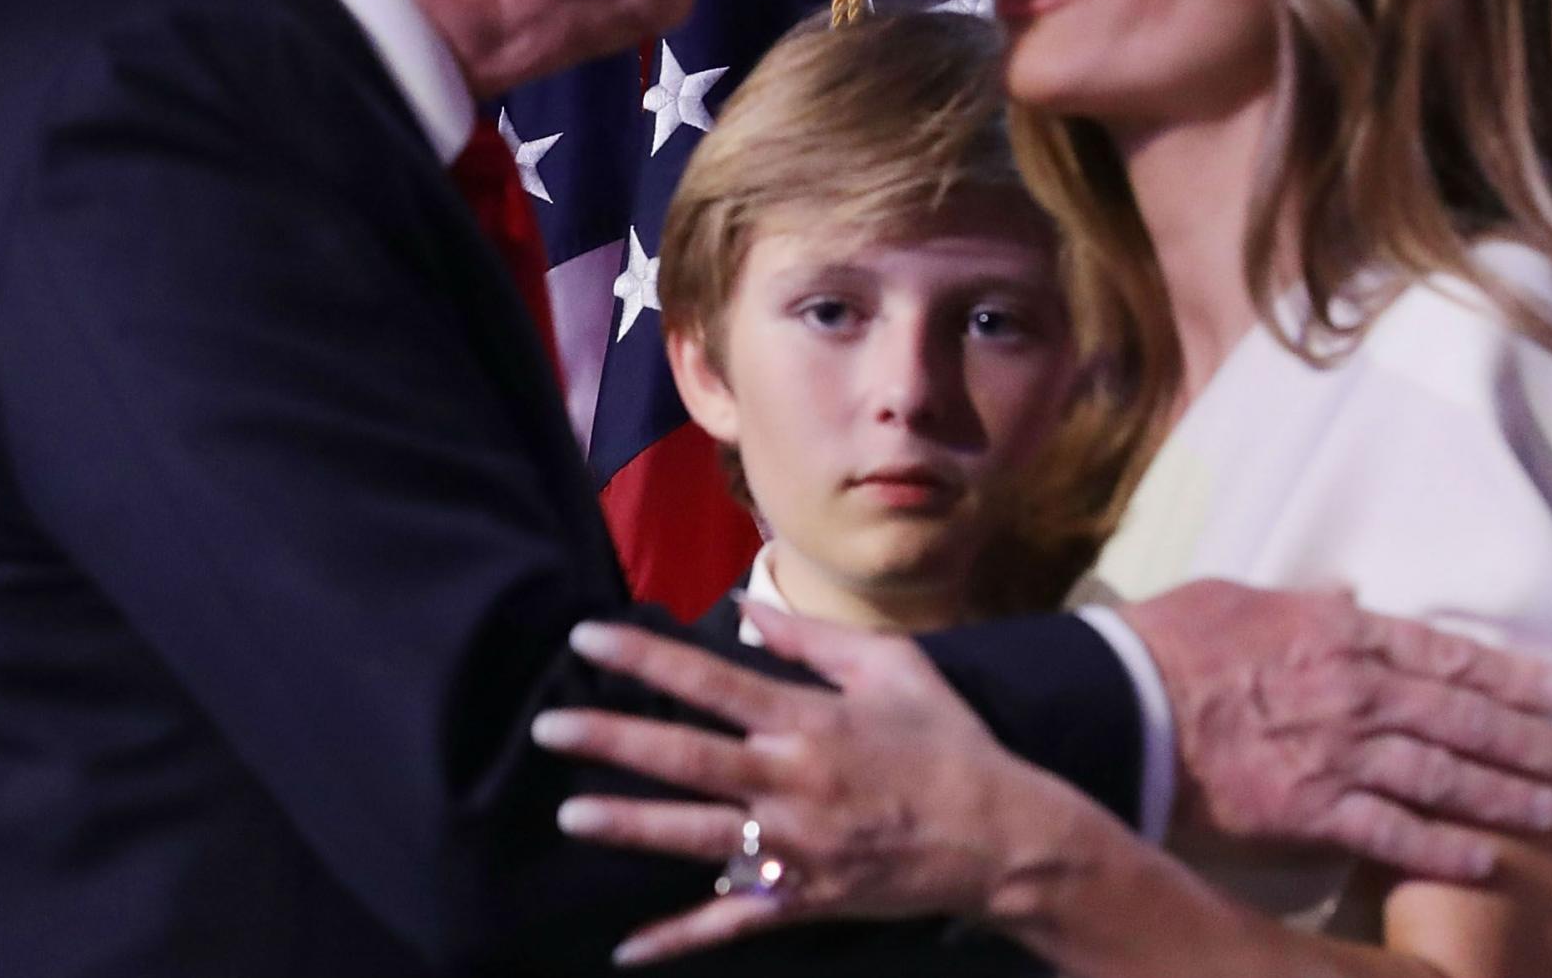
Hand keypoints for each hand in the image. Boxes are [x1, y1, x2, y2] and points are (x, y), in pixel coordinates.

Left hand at [532, 610, 1051, 964]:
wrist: (1003, 837)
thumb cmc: (949, 742)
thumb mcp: (893, 667)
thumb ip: (814, 637)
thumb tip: (748, 607)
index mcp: (809, 720)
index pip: (710, 680)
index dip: (645, 657)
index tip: (587, 636)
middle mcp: (793, 782)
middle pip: (687, 758)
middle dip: (612, 741)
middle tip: (548, 727)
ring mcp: (796, 847)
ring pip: (698, 836)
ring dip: (632, 826)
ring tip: (571, 817)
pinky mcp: (804, 899)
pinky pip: (732, 921)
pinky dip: (679, 937)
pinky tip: (627, 949)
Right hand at [1117, 581, 1551, 881]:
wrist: (1123, 703)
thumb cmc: (1172, 642)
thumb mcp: (1242, 595)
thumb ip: (1303, 599)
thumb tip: (1344, 590)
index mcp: (1340, 631)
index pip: (1448, 653)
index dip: (1513, 674)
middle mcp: (1357, 692)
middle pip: (1464, 718)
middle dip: (1529, 742)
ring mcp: (1339, 754)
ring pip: (1444, 777)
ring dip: (1503, 797)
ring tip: (1549, 813)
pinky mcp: (1312, 810)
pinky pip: (1395, 834)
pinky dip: (1444, 849)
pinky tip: (1483, 861)